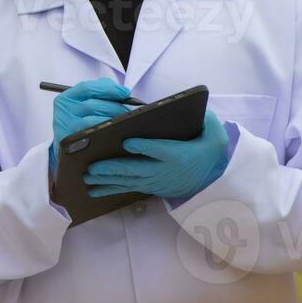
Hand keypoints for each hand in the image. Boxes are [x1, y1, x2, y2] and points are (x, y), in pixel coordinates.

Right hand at [49, 78, 132, 175]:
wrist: (65, 148)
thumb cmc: (79, 121)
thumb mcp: (82, 103)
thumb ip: (100, 91)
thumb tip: (122, 92)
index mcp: (66, 99)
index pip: (87, 88)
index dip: (109, 88)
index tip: (124, 92)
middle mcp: (64, 113)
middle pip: (93, 105)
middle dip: (115, 107)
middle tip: (127, 111)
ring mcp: (68, 129)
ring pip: (95, 121)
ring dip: (113, 121)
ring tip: (124, 122)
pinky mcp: (74, 144)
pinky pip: (95, 136)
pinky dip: (108, 133)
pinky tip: (115, 132)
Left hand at [82, 111, 230, 200]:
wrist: (211, 178)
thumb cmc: (205, 150)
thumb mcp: (213, 135)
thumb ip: (207, 122)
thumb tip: (199, 111)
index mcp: (178, 154)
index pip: (160, 150)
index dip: (144, 147)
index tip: (126, 142)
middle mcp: (164, 170)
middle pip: (137, 169)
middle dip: (113, 169)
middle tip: (93, 167)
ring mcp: (155, 180)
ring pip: (128, 180)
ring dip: (107, 180)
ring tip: (88, 178)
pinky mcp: (149, 186)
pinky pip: (127, 188)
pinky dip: (110, 189)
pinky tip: (94, 191)